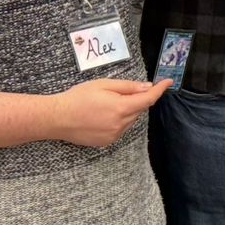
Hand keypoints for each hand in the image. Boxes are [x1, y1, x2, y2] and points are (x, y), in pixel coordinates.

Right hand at [49, 77, 168, 146]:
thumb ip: (128, 87)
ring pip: (130, 120)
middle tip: (119, 92)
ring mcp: (114, 135)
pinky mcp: (107, 142)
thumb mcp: (103, 85)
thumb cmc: (78, 97)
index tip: (167, 82)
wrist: (57, 118)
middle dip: (135, 99)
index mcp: (120, 108)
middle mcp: (120, 124)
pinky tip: (102, 116)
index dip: (159, 90)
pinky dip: (118, 121)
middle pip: (138, 110)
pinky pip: (120, 129)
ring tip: (105, 105)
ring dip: (126, 111)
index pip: (148, 99)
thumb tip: (147, 87)